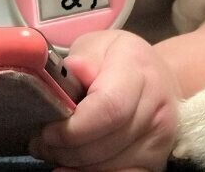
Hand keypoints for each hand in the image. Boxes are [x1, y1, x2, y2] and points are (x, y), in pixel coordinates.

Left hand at [30, 30, 180, 171]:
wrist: (159, 77)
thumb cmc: (120, 60)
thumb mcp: (98, 45)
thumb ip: (84, 57)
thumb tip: (75, 71)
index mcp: (138, 70)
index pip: (108, 109)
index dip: (72, 129)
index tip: (48, 130)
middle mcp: (156, 103)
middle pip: (104, 144)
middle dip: (65, 150)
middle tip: (43, 142)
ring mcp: (160, 135)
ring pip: (108, 167)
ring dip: (73, 165)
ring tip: (57, 150)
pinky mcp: (157, 159)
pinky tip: (73, 168)